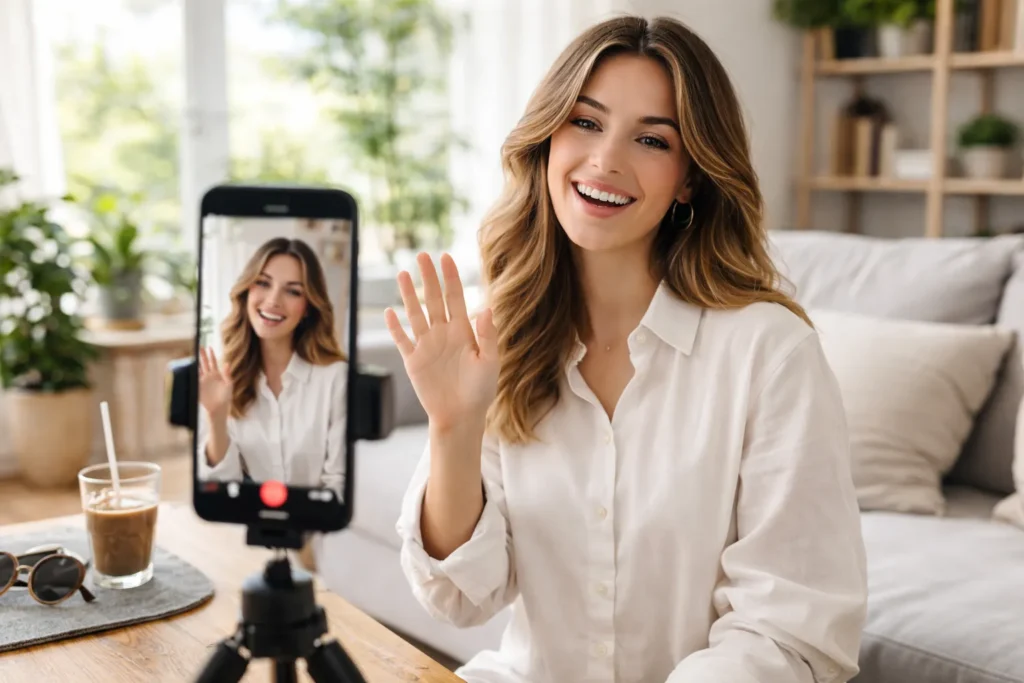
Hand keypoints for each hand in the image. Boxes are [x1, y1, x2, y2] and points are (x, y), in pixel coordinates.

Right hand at [198, 346, 232, 421]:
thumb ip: (227, 374)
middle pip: (205, 363)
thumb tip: (227, 363)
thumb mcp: (228, 385)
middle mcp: (209, 376)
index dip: (211, 355)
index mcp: (217, 374)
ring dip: (197, 362)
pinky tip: (191, 366)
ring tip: (194, 354)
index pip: (213, 362)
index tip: (209, 347)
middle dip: (202, 355)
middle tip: (200, 347)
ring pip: (199, 369)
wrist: (219, 408)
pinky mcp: (198, 386)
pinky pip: (194, 378)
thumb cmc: (226, 397)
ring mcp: (203, 381)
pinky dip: (192, 372)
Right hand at [385, 253, 498, 431]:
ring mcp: (426, 346)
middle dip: (429, 277)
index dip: (451, 277)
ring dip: (408, 295)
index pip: (455, 297)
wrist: (461, 416)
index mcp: (463, 331)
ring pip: (415, 314)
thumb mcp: (489, 362)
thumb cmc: (480, 391)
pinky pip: (401, 340)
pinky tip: (389, 311)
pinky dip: (395, 327)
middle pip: (433, 299)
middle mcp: (443, 334)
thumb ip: (487, 336)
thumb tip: (487, 308)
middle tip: (422, 255)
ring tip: (402, 273)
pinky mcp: (413, 361)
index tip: (446, 257)